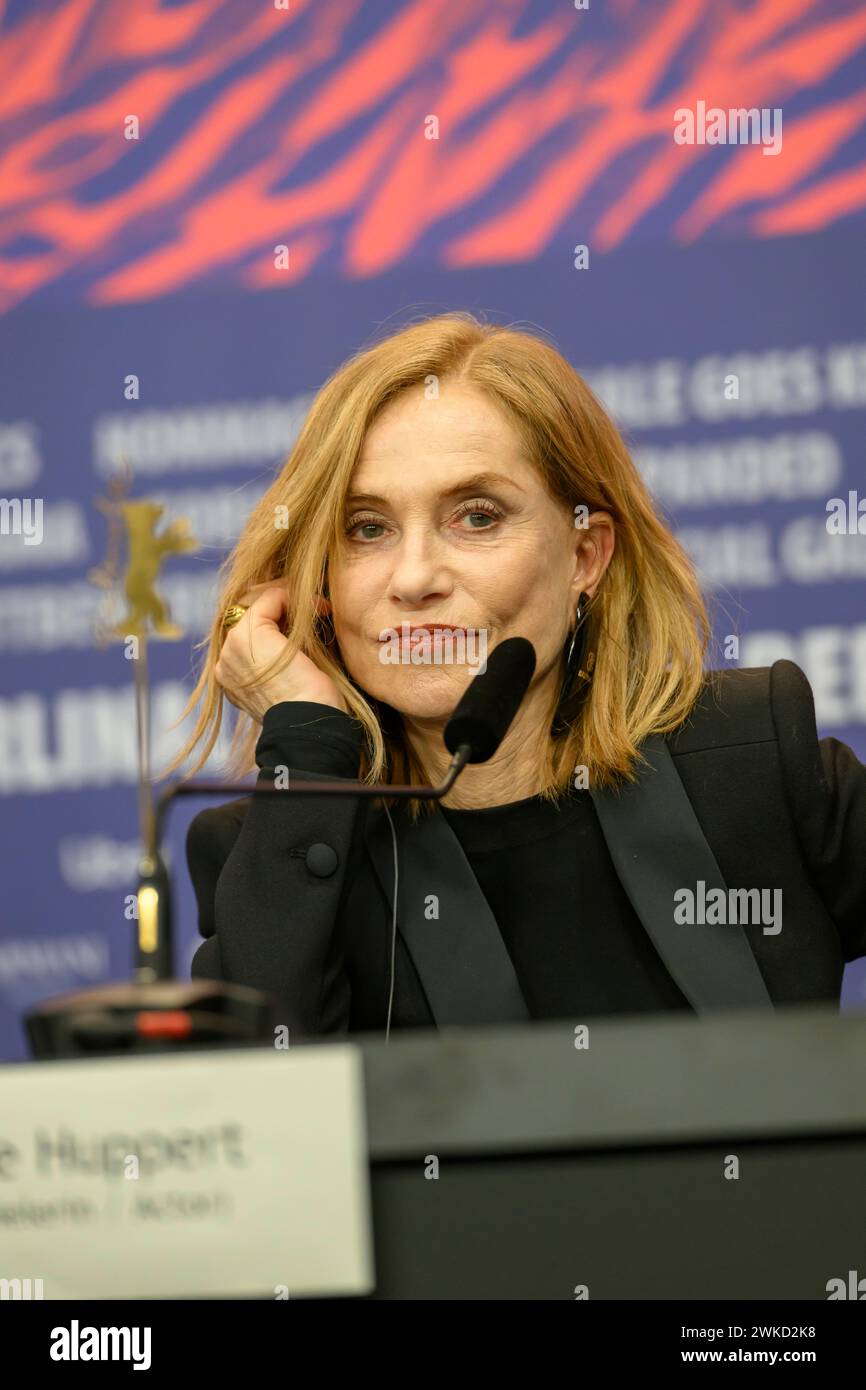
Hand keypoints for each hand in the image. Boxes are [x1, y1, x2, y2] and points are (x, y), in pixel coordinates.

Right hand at [215, 582, 347, 722]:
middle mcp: (225, 663)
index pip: (249, 634)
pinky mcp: (250, 635)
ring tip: (319, 607)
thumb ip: (284, 656)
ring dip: (289, 600)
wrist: (309, 726)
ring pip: (257, 604)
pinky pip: (269, 600)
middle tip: (314, 607)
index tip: (311, 624)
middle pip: (248, 615)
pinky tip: (317, 607)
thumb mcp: (292, 679)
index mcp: (232, 678)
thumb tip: (301, 627)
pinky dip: (293, 598)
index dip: (280, 622)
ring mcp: (233, 648)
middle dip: (281, 606)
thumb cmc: (311, 710)